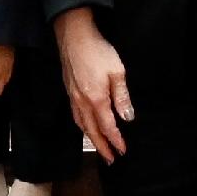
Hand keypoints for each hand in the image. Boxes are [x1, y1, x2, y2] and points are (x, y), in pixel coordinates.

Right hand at [56, 7, 132, 162]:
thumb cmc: (97, 51)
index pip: (108, 127)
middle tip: (110, 159)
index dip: (115, 140)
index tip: (123, 151)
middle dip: (102, 146)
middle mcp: (82, 102)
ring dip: (91, 138)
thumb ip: (122, 97)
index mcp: (96, 99)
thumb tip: (127, 118)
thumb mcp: (117, 72)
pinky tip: (85, 126)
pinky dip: (82, 126)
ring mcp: (73, 97)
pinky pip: (75, 115)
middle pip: (92, 131)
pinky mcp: (69, 90)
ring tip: (99, 147)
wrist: (74, 36)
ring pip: (81, 125)